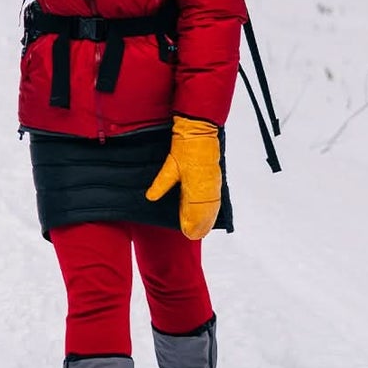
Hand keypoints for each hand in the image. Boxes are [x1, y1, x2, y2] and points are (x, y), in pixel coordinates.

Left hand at [145, 115, 221, 239]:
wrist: (199, 132)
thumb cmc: (184, 147)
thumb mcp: (170, 166)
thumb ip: (161, 183)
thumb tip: (150, 197)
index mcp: (195, 185)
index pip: (193, 210)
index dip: (191, 223)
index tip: (187, 233)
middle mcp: (207, 187)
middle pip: (204, 212)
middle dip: (199, 225)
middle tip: (193, 236)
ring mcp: (214, 183)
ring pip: (212, 207)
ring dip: (208, 219)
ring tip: (202, 231)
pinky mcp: (216, 178)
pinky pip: (216, 199)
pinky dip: (213, 209)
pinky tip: (211, 215)